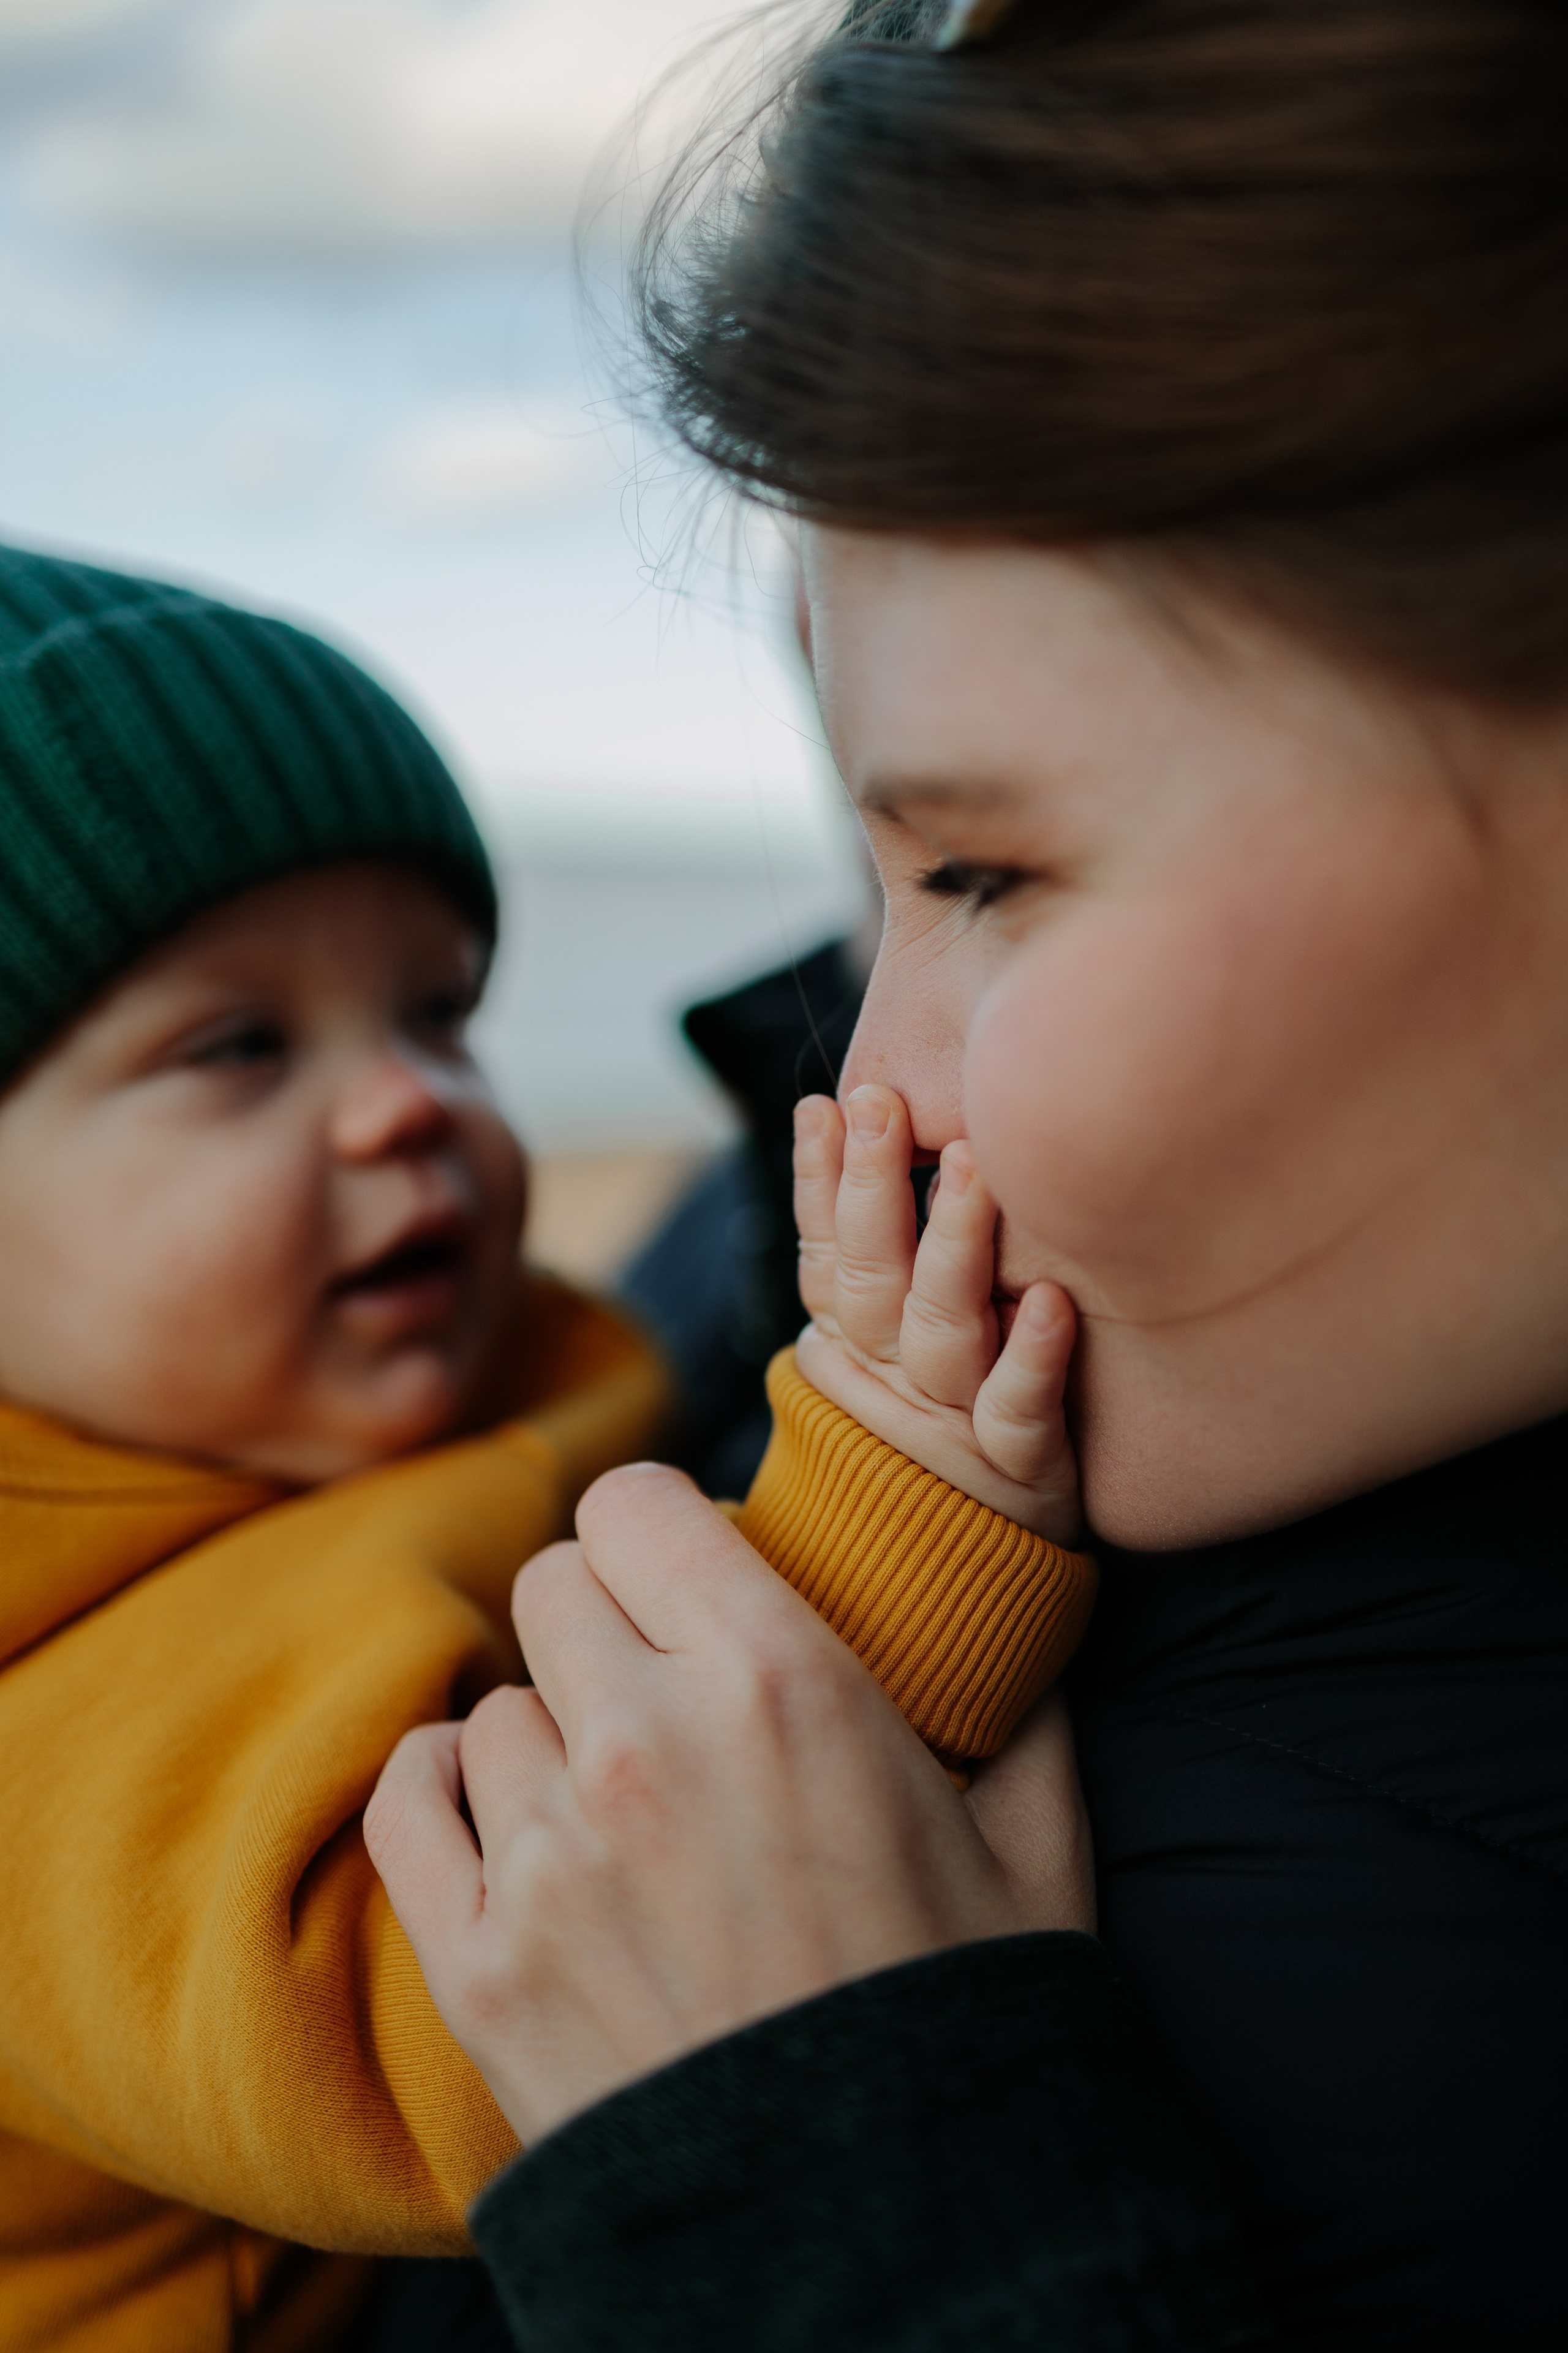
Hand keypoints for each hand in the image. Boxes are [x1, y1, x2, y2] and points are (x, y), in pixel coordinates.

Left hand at [364, 1464, 1092, 2147]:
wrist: (881, 2238)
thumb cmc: (964, 2030)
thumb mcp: (1038, 1856)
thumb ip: (1022, 1717)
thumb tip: (1019, 1636)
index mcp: (783, 1683)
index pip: (639, 1503)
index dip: (662, 1530)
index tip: (687, 1573)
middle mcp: (646, 1744)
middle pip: (555, 1585)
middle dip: (607, 1618)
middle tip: (658, 1685)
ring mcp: (550, 1857)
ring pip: (496, 1704)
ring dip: (549, 1732)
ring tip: (618, 1801)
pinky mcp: (478, 1963)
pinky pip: (409, 1798)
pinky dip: (444, 1787)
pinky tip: (500, 1810)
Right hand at [794, 1088, 1080, 1542]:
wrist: (952, 1580)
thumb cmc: (933, 1434)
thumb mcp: (885, 1350)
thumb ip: (872, 1260)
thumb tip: (857, 1132)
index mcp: (855, 1344)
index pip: (827, 1251)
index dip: (820, 1181)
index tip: (825, 1106)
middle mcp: (893, 1375)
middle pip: (872, 1275)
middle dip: (872, 1186)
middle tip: (881, 1104)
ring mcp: (952, 1422)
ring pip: (942, 1326)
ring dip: (954, 1243)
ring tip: (972, 1164)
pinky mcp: (1019, 1469)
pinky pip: (1021, 1410)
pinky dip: (1031, 1358)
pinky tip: (1047, 1302)